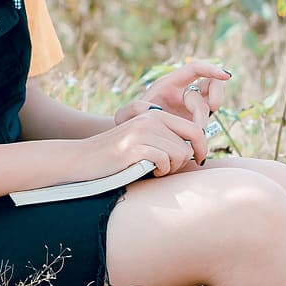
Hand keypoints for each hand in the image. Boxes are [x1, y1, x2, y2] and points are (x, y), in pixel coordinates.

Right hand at [87, 110, 209, 176]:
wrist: (82, 158)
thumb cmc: (116, 157)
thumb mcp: (143, 140)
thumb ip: (165, 140)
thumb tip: (197, 154)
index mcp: (155, 114)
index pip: (194, 128)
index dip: (203, 147)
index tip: (200, 160)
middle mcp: (151, 119)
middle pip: (190, 145)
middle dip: (183, 162)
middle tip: (167, 169)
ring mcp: (142, 132)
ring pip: (180, 154)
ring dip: (170, 168)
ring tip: (154, 169)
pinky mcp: (134, 147)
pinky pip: (165, 161)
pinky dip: (160, 171)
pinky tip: (146, 170)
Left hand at [114, 60, 230, 131]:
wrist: (133, 139)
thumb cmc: (128, 123)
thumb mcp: (124, 115)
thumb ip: (133, 110)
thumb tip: (152, 109)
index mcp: (170, 84)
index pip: (196, 69)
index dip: (212, 69)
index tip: (226, 76)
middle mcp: (184, 93)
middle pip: (211, 87)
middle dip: (207, 106)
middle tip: (196, 127)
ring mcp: (192, 108)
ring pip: (213, 105)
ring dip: (206, 121)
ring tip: (193, 137)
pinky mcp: (195, 124)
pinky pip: (208, 125)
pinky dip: (205, 137)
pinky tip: (196, 150)